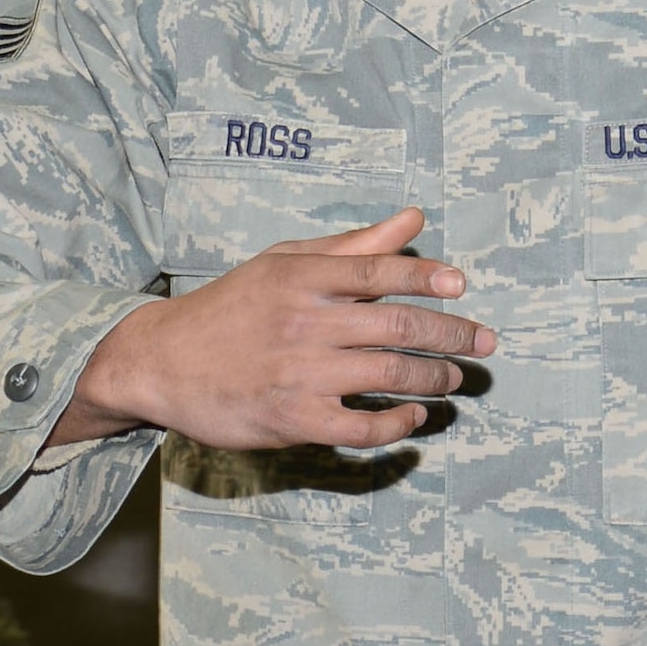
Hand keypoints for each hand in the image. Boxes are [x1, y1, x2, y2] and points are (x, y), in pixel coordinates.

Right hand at [50, 207, 494, 450]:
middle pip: (400, 326)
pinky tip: (414, 419)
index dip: (428, 277)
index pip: (381, 272)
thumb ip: (353, 246)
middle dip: (453, 335)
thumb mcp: (285, 263)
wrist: (161, 361)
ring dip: (435, 379)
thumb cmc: (233, 306)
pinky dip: (396, 425)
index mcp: (304, 278)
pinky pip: (360, 427)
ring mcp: (300, 373)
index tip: (462, 286)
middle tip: (485, 342)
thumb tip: (414, 218)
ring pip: (390, 376)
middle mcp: (306, 322)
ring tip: (455, 379)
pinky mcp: (292, 418)